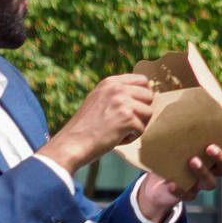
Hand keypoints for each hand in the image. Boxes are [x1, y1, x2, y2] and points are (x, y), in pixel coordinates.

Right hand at [39, 74, 155, 175]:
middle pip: (149, 96)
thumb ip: (117, 93)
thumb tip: (145, 91)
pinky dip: (131, 138)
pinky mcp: (127, 118)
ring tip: (119, 130)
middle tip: (126, 122)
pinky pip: (141, 129)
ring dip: (137, 125)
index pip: (142, 80)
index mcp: (110, 82)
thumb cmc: (86, 126)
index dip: (143, 95)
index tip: (134, 107)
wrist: (72, 143)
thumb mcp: (98, 99)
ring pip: (148, 113)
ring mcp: (122, 102)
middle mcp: (117, 89)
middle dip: (142, 111)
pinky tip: (116, 138)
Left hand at [156, 133, 221, 204]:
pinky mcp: (188, 193)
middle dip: (221, 158)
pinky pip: (188, 195)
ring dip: (203, 172)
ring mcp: (200, 183)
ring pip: (210, 183)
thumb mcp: (173, 140)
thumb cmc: (169, 155)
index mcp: (212, 156)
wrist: (157, 182)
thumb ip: (176, 128)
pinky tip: (171, 184)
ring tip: (192, 161)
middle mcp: (211, 170)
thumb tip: (167, 103)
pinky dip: (181, 190)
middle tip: (210, 148)